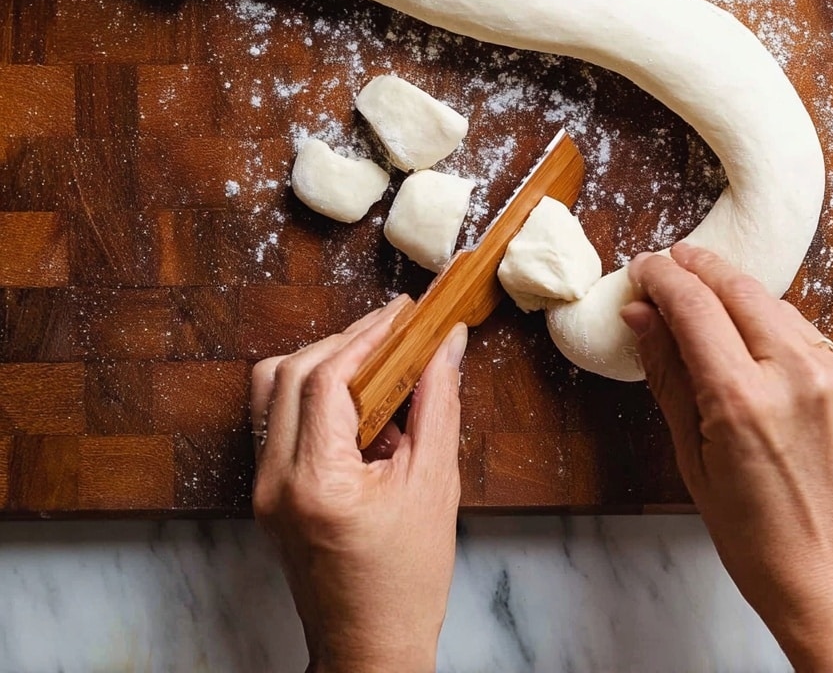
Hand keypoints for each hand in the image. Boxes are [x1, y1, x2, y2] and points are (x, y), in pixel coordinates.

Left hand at [250, 296, 467, 672]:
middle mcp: (275, 480)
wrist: (370, 647)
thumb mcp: (435, 484)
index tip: (400, 314)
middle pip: (289, 373)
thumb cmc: (408, 579)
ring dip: (316, 362)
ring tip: (368, 357)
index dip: (364, 335)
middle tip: (390, 328)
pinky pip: (273, 420)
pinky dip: (305, 394)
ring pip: (270, 392)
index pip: (325, 378)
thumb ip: (438, 402)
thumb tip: (447, 342)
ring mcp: (263, 489)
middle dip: (343, 341)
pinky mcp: (265, 495)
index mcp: (317, 480)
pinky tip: (348, 397)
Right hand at [622, 242, 832, 672]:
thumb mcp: (692, 457)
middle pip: (742, 290)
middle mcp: (800, 379)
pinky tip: (779, 377)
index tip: (645, 269)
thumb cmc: (754, 537)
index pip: (693, 305)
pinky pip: (824, 350)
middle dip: (703, 269)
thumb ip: (668, 374)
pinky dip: (794, 351)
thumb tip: (639, 313)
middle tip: (677, 263)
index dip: (662, 278)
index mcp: (742, 400)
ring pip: (785, 314)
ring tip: (722, 316)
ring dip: (748, 307)